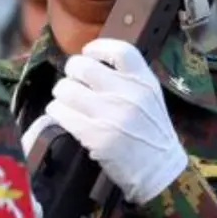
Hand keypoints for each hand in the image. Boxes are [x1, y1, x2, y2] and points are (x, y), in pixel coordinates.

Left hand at [44, 39, 187, 204]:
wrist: (160, 170)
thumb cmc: (152, 132)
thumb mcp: (150, 97)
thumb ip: (129, 78)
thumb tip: (92, 62)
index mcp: (145, 81)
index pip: (120, 50)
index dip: (97, 47)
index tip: (88, 53)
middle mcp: (129, 94)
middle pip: (82, 66)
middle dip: (71, 73)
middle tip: (73, 83)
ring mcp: (111, 115)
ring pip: (65, 89)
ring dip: (61, 95)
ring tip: (67, 102)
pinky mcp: (96, 136)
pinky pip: (61, 113)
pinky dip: (57, 113)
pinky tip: (63, 116)